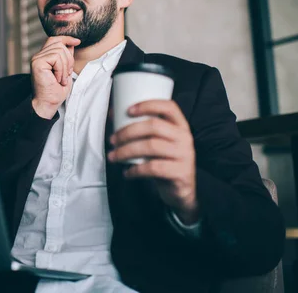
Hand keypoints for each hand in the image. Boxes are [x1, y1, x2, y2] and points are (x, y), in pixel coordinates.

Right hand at [31, 36, 80, 118]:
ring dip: (65, 67)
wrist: (48, 103)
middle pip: (59, 43)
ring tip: (61, 79)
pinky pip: (56, 57)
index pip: (54, 39)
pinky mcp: (37, 62)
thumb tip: (71, 43)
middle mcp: (38, 56)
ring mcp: (37, 58)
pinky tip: (57, 79)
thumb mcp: (65, 70)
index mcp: (44, 57)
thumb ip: (66, 57)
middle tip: (66, 74)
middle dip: (69, 59)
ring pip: (59, 51)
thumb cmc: (56, 91)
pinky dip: (61, 69)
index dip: (66, 38)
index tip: (77, 41)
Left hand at [107, 100, 198, 223]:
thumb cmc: (163, 161)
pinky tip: (127, 173)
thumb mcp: (157, 142)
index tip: (127, 110)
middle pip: (154, 126)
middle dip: (128, 131)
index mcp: (180, 126)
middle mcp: (184, 138)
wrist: (181, 191)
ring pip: (151, 146)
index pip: (169, 107)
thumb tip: (113, 113)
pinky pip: (153, 168)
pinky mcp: (180, 173)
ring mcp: (184, 155)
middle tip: (112, 140)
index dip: (148, 105)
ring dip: (126, 151)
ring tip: (114, 156)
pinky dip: (135, 170)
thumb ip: (141, 129)